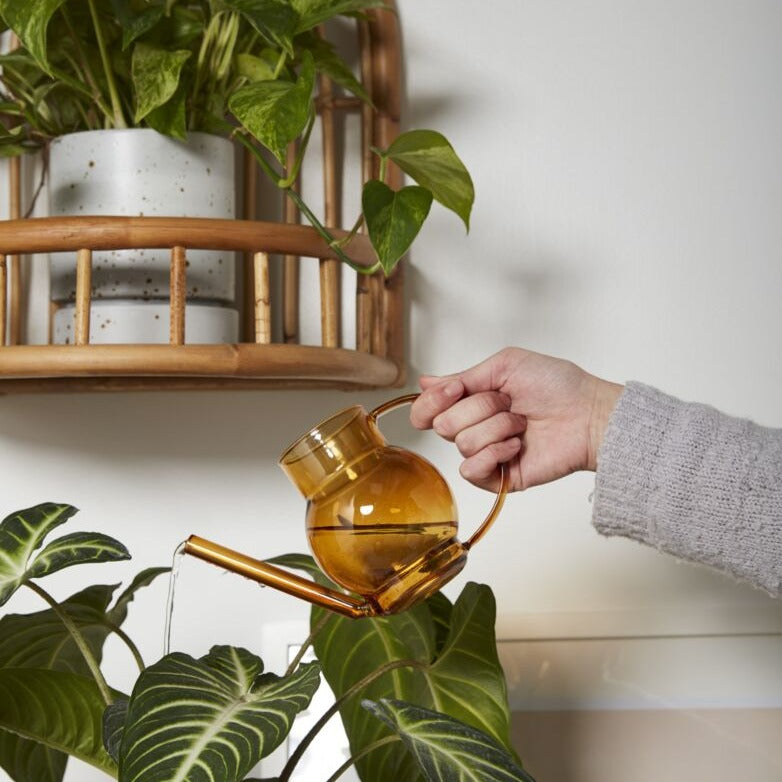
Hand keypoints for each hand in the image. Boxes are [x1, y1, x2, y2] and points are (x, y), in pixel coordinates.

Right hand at [410, 347, 623, 491]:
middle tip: (508, 403)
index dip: (433, 401)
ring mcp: (486, 453)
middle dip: (478, 407)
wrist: (587, 413)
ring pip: (462, 443)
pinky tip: (516, 446)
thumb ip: (462, 376)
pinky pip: (472, 470)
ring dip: (497, 427)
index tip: (457, 389)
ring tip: (522, 424)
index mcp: (470, 401)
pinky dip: (494, 453)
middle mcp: (474, 427)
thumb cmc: (557, 385)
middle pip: (442, 425)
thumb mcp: (504, 365)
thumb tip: (424, 383)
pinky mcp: (499, 477)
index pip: (426, 410)